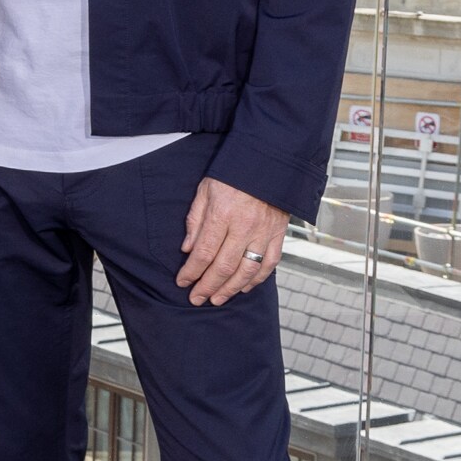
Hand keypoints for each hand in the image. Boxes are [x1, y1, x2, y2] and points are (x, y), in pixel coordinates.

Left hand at [176, 176, 289, 306]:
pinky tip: (244, 287)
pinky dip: (257, 279)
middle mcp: (244, 226)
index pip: (204, 252)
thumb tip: (187, 250)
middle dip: (207, 287)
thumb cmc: (233, 174)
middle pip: (224, 266)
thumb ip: (195, 221)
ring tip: (217, 299)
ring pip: (247, 270)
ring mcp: (264, 232)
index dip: (191, 272)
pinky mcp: (279, 233)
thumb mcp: (206, 190)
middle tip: (196, 299)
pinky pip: (269, 263)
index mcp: (222, 214)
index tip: (182, 282)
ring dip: (230, 289)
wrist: (269, 161)